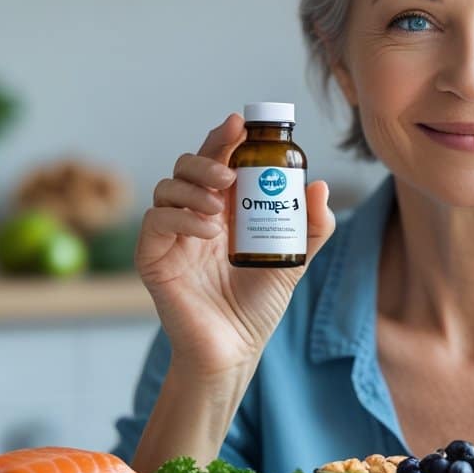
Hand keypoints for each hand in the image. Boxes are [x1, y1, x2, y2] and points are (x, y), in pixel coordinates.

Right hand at [134, 113, 334, 381]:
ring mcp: (171, 235)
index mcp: (224, 210)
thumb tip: (319, 185)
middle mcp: (195, 215)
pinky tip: (208, 230)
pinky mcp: (154, 257)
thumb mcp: (295, 260)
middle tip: (229, 172)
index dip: (226, 138)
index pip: (220, 162)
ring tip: (220, 206)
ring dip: (193, 187)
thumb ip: (311, 227)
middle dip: (207, 157)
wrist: (235, 349)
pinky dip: (181, 218)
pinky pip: (156, 222)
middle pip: (187, 166)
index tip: (241, 123)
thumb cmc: (258, 305)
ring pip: (166, 187)